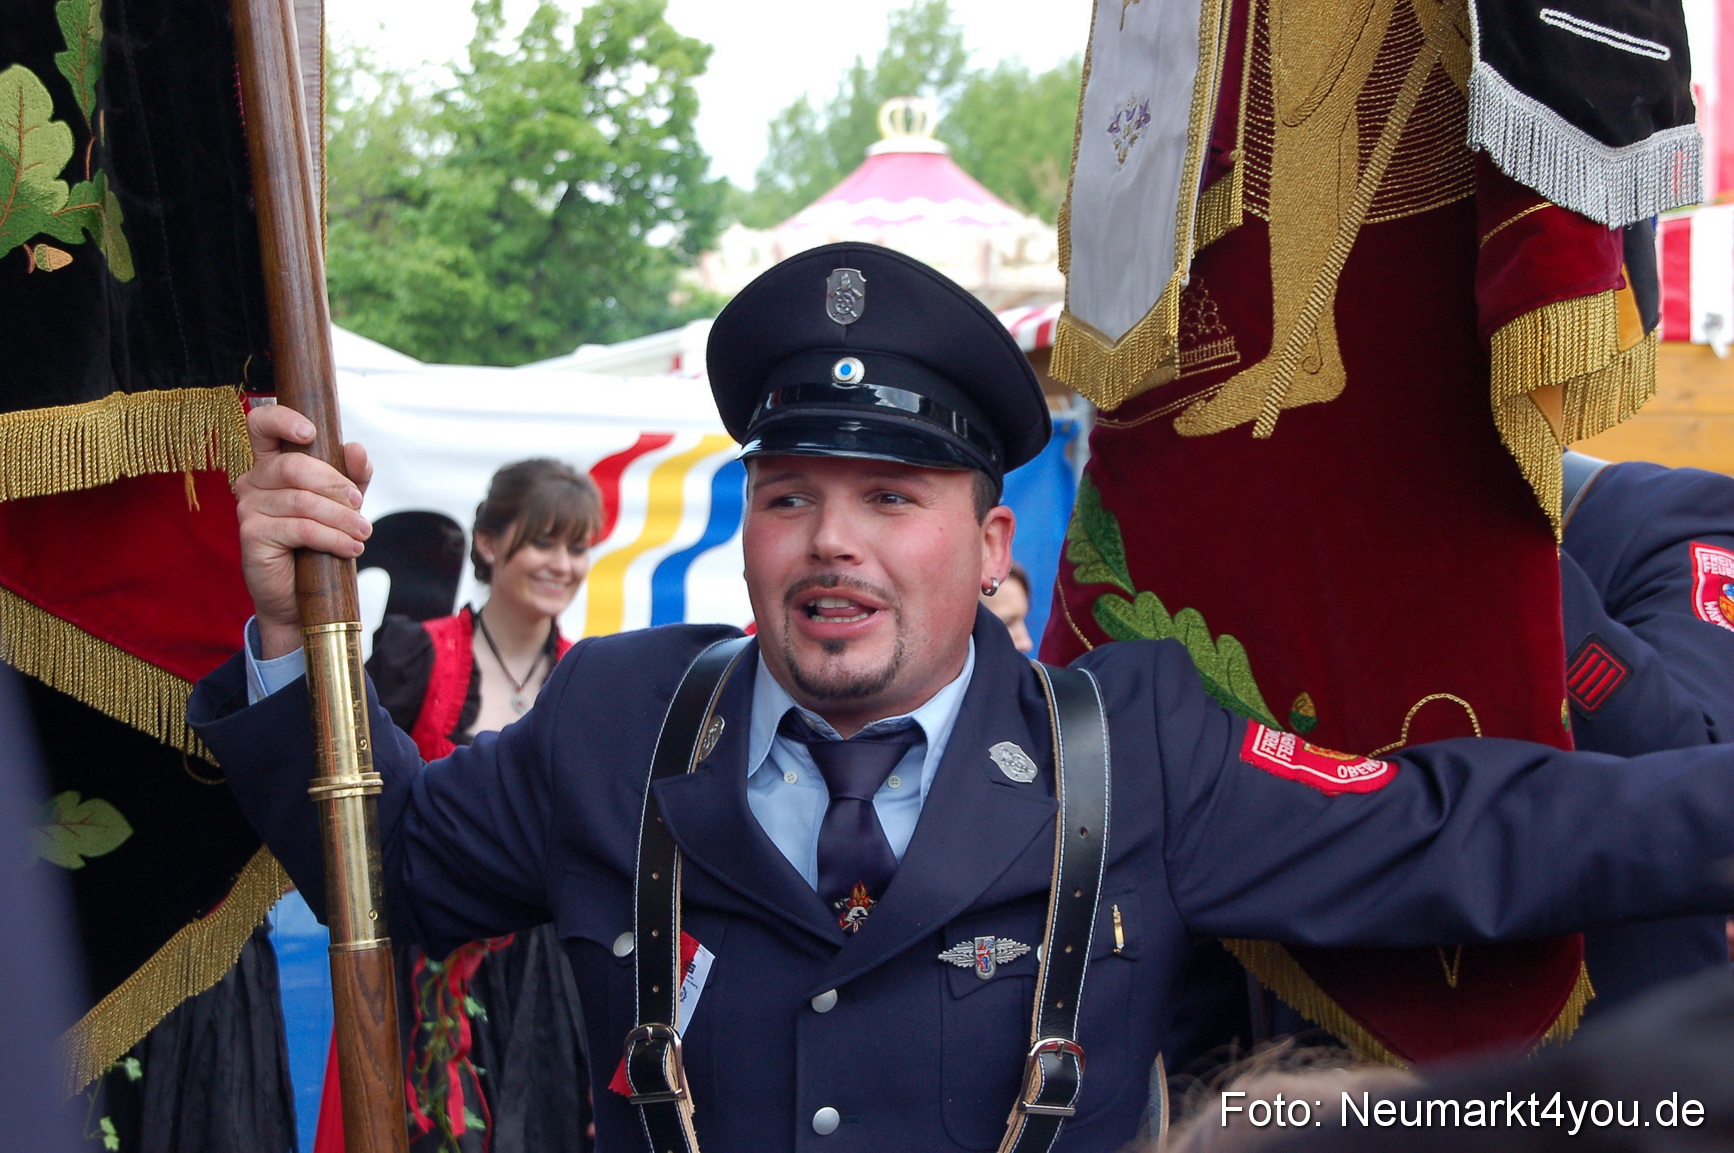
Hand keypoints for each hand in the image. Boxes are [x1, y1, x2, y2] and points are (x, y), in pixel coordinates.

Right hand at [235, 404, 373, 657]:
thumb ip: (352, 476)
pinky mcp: (251, 534)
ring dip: (341, 518)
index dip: (283, 420)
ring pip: (302, 501)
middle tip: (359, 507)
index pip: (261, 425)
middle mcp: (253, 480)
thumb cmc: (320, 543)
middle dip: (336, 486)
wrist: (301, 596)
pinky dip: (332, 537)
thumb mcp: (343, 504)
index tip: (311, 433)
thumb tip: (355, 448)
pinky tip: (351, 548)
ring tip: (363, 533)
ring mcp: (248, 507)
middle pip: (294, 466)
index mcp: (271, 464)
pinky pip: (299, 528)